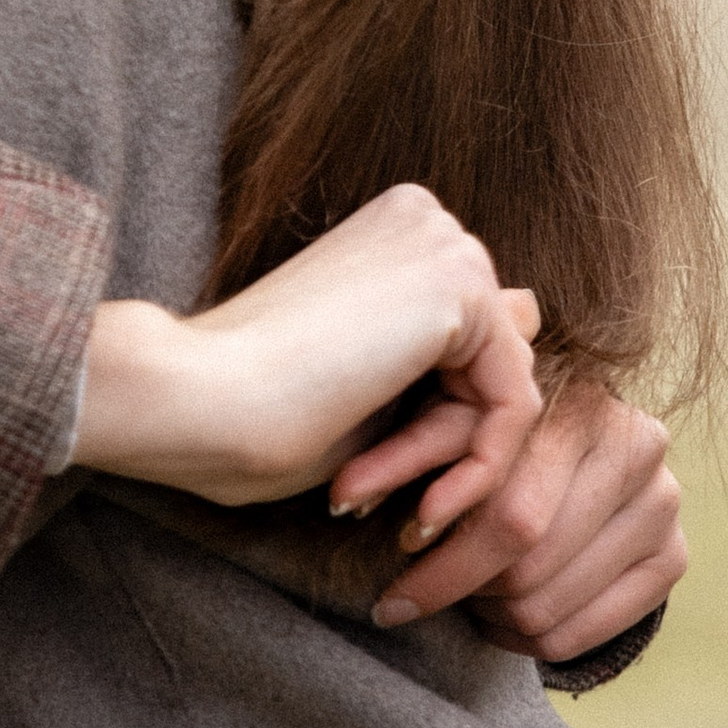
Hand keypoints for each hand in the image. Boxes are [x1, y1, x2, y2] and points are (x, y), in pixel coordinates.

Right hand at [71, 184, 542, 518]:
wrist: (200, 398)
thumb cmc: (255, 401)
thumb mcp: (370, 375)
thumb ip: (445, 347)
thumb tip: (527, 321)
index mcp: (393, 226)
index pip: (465, 343)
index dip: (425, 426)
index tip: (367, 483)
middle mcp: (425, 217)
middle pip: (490, 365)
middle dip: (441, 444)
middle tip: (367, 497)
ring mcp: (446, 244)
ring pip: (502, 390)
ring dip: (448, 466)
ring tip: (377, 503)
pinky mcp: (463, 290)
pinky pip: (515, 408)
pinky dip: (477, 473)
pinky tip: (420, 510)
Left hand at [368, 382, 685, 657]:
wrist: (572, 450)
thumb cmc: (488, 429)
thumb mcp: (451, 420)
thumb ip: (418, 442)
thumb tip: (345, 495)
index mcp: (580, 399)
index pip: (509, 515)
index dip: (443, 564)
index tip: (389, 595)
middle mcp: (638, 443)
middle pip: (530, 565)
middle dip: (463, 591)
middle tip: (419, 598)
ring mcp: (663, 502)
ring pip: (550, 604)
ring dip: (491, 618)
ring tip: (460, 600)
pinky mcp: (674, 555)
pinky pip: (585, 632)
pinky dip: (531, 640)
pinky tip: (501, 620)